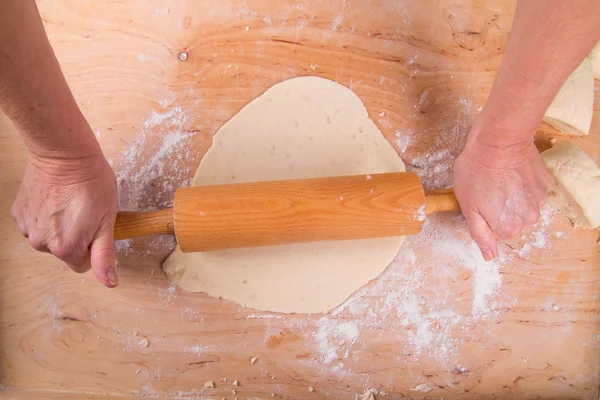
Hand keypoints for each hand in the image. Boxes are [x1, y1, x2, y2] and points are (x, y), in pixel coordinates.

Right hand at [11, 151, 118, 286]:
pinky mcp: (18, 213)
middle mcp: (41, 243)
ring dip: (59, 226)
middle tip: (84, 212)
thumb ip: (105, 254)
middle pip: (65, 252)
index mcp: (65, 248)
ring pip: (49, 238)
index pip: (82, 264)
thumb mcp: (107, 220)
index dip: (93, 247)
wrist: (63, 154)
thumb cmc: (91, 184)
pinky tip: (55, 198)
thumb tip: (109, 282)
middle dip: (76, 237)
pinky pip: (36, 224)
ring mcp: (27, 227)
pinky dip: (45, 215)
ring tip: (69, 203)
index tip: (95, 227)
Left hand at [453, 132, 552, 260]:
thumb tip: (489, 255)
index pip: (496, 234)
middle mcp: (529, 218)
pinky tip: (511, 173)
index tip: (479, 202)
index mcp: (509, 227)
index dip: (484, 217)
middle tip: (487, 189)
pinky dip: (522, 185)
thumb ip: (480, 234)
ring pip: (523, 207)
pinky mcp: (545, 183)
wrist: (499, 141)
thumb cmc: (477, 171)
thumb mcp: (468, 206)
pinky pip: (531, 192)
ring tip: (499, 180)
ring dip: (512, 198)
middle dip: (499, 210)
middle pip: (511, 222)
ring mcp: (540, 200)